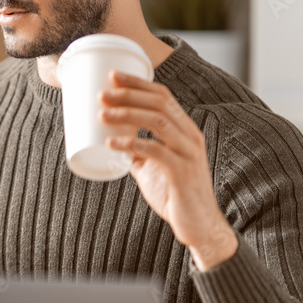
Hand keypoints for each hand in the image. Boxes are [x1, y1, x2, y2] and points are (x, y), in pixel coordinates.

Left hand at [100, 71, 237, 270]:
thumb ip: (139, 155)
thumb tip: (115, 146)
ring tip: (102, 114)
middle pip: (159, 103)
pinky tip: (111, 143)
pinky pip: (155, 150)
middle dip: (129, 94)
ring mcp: (189, 153)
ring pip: (158, 121)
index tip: (113, 75)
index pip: (163, 96)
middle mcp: (190, 136)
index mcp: (185, 130)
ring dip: (127, 114)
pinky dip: (131, 143)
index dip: (138, 83)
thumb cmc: (177, 196)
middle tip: (102, 93)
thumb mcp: (154, 169)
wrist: (199, 226)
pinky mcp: (182, 172)